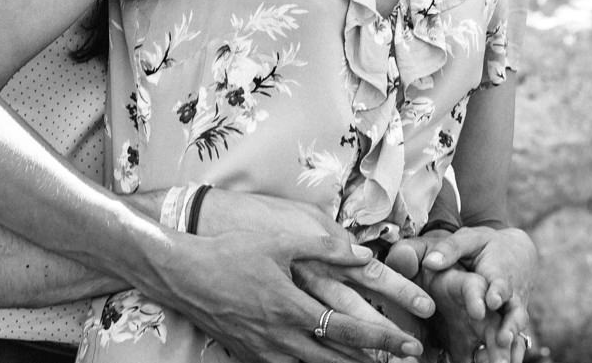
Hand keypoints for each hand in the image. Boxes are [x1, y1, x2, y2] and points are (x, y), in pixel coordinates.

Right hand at [177, 190, 434, 361]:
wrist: (180, 273)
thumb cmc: (229, 251)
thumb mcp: (280, 241)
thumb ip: (325, 247)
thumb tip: (364, 252)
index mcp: (293, 309)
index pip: (350, 330)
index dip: (384, 338)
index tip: (411, 342)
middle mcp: (281, 337)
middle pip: (337, 360)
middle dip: (373, 362)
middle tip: (405, 361)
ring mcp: (263, 350)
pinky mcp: (248, 353)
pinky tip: (322, 362)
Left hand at [413, 225, 538, 362]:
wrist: (517, 254)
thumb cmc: (486, 245)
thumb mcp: (469, 239)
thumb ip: (450, 249)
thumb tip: (430, 262)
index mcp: (499, 271)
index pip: (500, 282)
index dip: (498, 292)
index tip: (493, 300)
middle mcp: (511, 295)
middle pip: (514, 312)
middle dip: (510, 326)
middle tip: (502, 339)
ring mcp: (513, 311)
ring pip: (515, 330)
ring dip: (510, 345)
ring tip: (502, 362)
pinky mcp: (511, 323)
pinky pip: (514, 341)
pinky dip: (510, 353)